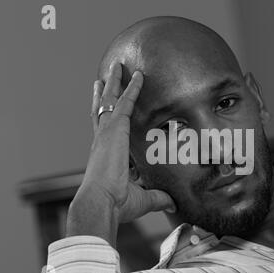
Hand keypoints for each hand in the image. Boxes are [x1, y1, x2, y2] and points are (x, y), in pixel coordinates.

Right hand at [66, 61, 175, 245]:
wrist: (102, 202)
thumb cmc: (116, 204)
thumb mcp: (142, 198)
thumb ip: (158, 197)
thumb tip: (172, 204)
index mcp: (105, 154)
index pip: (104, 130)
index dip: (105, 117)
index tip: (105, 107)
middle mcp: (102, 140)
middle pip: (102, 109)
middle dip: (104, 93)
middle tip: (103, 78)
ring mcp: (107, 132)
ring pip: (110, 100)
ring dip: (115, 82)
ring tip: (116, 67)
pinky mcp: (115, 129)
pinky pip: (125, 102)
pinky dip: (131, 88)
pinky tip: (138, 76)